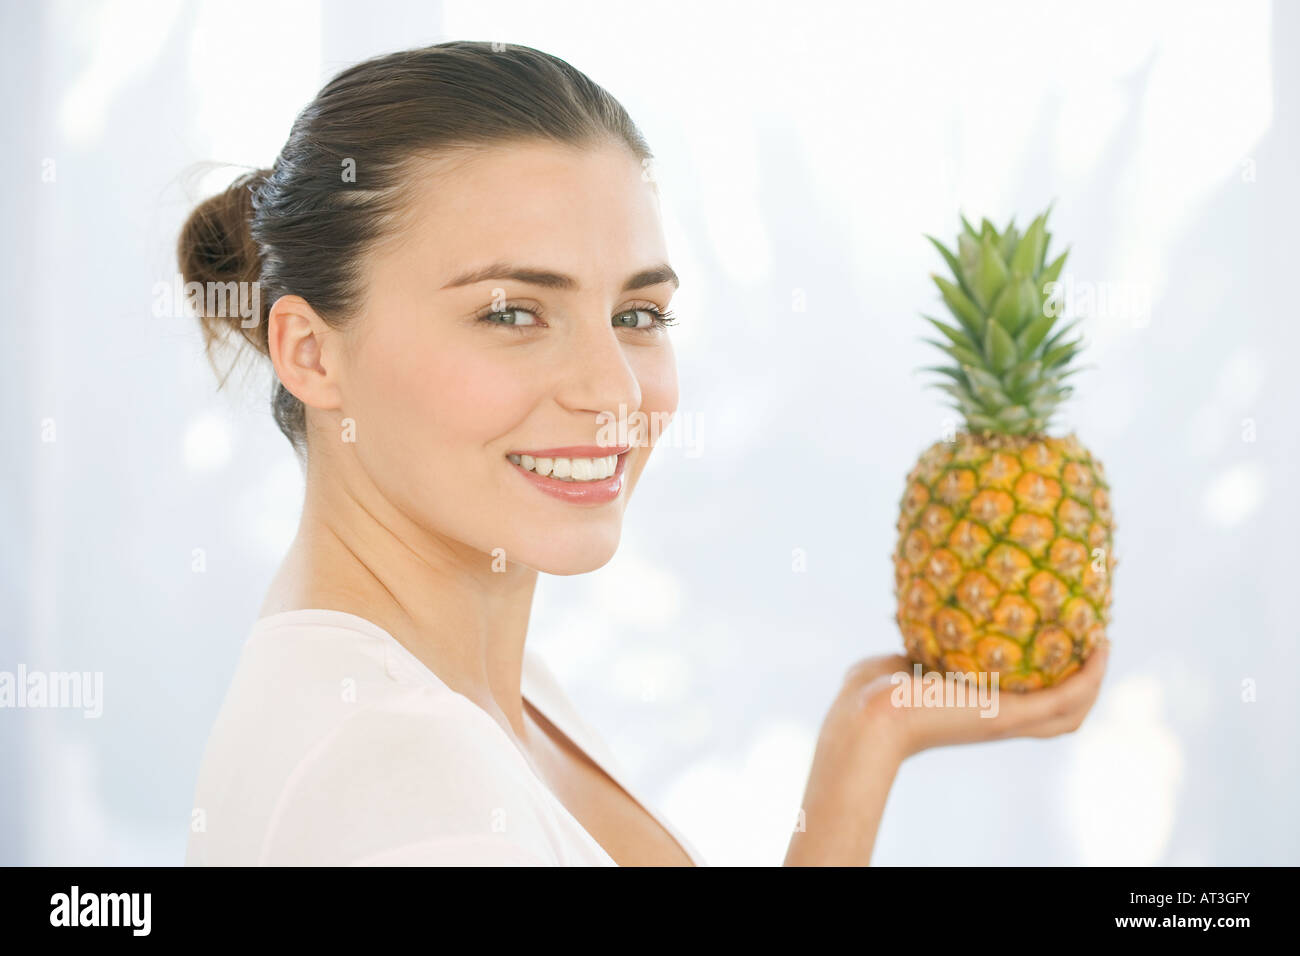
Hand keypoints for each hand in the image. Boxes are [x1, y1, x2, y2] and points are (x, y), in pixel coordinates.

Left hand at [785, 640, 1108, 864]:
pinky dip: (1091, 676)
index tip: (1066, 646)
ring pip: (1073, 711)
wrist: (866, 715)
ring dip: (1096, 679)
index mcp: (977, 712)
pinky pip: (1066, 698)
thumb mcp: (898, 664)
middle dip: (1085, 683)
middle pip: (1061, 715)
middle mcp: (997, 721)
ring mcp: (1006, 720)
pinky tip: (1099, 645)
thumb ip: (914, 651)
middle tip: (1095, 643)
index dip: (1053, 683)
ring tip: (1104, 640)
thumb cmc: (869, 695)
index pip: (1028, 706)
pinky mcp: (1007, 714)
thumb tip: (912, 635)